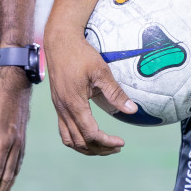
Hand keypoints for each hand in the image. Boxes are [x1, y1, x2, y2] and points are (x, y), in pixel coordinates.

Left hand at [0, 68, 31, 190]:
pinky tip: (11, 176)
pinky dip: (14, 173)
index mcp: (3, 141)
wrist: (15, 81)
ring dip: (7, 186)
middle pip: (7, 175)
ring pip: (15, 169)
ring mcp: (21, 141)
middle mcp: (14, 144)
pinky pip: (19, 161)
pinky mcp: (23, 136)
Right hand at [42, 30, 136, 155]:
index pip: (90, 133)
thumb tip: (132, 110)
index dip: (107, 142)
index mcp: (74, 103)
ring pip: (69, 140)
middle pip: (80, 141)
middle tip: (117, 146)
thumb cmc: (80, 54)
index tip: (121, 142)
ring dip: (87, 147)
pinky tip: (88, 136)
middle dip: (99, 148)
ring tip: (104, 146)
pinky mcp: (57, 104)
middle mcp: (63, 109)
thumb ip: (115, 93)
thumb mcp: (101, 71)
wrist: (60, 42)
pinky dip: (76, 140)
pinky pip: (63, 131)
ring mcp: (58, 108)